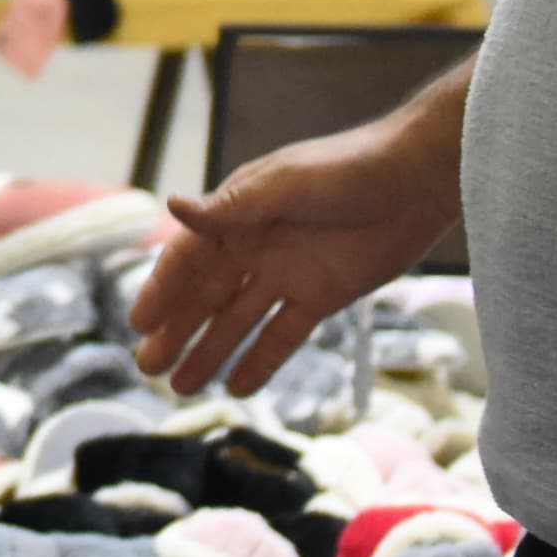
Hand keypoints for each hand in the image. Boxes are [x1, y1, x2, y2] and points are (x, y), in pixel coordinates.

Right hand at [126, 100, 458, 396]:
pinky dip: (261, 361)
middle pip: (207, 296)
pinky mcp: (322, 296)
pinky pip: (283, 334)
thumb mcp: (285, 185)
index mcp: (238, 214)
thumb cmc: (348, 169)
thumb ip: (231, 206)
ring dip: (211, 351)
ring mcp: (288, 274)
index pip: (189, 257)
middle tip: (149, 368)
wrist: (417, 181)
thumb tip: (172, 205)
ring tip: (183, 387)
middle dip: (178, 331)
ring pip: (238, 321)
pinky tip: (238, 387)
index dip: (163, 289)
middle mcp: (256, 246)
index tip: (139, 322)